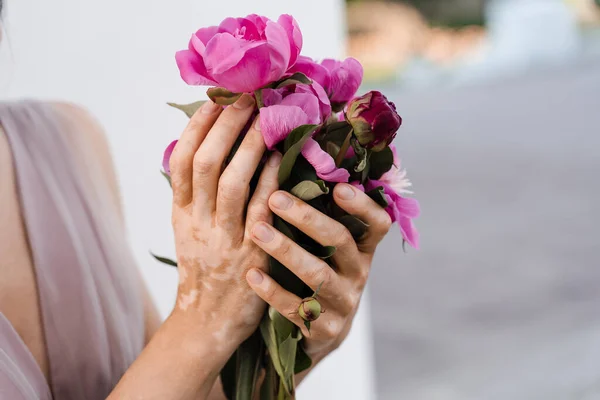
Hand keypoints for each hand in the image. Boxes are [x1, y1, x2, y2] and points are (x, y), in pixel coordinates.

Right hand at [168, 94, 279, 351]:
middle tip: (244, 98)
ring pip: (231, 182)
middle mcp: (198, 222)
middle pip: (205, 164)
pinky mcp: (251, 254)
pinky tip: (281, 158)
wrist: (206, 323)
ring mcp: (224, 238)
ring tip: (264, 117)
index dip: (196, 128)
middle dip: (224, 127)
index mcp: (181, 215)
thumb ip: (194, 196)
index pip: (181, 162)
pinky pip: (261, 211)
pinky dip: (270, 181)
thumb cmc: (203, 271)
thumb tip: (203, 151)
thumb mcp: (188, 233)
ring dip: (248, 146)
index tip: (213, 101)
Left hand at [244, 184, 390, 362]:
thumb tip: (298, 162)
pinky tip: (252, 273)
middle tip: (275, 198)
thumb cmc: (322, 272)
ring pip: (317, 274)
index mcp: (363, 248)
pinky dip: (272, 290)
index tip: (339, 187)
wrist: (324, 332)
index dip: (362, 206)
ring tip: (257, 231)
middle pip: (340, 241)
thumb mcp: (331, 248)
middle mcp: (358, 273)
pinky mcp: (324, 329)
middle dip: (307, 218)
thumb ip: (324, 215)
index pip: (377, 223)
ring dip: (286, 250)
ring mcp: (343, 302)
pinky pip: (297, 308)